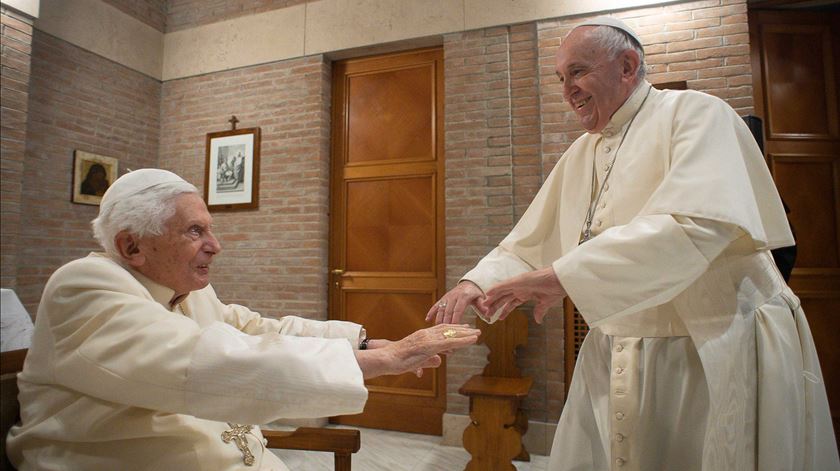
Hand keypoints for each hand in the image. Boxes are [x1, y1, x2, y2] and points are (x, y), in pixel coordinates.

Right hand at [355, 324, 479, 378]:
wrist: (386, 358)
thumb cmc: (397, 361)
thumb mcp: (417, 361)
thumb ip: (428, 360)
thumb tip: (439, 361)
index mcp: (422, 336)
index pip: (440, 330)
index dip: (453, 329)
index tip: (463, 328)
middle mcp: (426, 334)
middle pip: (448, 329)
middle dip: (462, 329)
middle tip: (474, 329)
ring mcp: (428, 339)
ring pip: (451, 334)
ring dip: (466, 333)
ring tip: (477, 333)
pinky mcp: (431, 345)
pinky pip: (451, 342)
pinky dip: (464, 340)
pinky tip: (473, 339)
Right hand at [425, 281, 485, 324]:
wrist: (469, 284)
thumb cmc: (476, 294)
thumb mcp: (481, 299)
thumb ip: (483, 306)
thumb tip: (489, 314)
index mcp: (463, 297)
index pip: (458, 309)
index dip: (455, 319)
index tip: (454, 328)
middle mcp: (453, 296)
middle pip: (448, 311)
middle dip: (446, 322)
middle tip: (444, 334)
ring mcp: (447, 297)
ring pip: (440, 309)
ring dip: (438, 319)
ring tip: (436, 330)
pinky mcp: (442, 299)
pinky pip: (435, 306)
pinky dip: (431, 312)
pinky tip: (427, 320)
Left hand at [479, 267, 566, 323]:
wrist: (561, 281)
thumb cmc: (556, 289)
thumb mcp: (545, 304)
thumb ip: (539, 311)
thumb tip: (538, 320)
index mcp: (526, 293)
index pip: (512, 303)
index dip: (504, 310)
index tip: (498, 318)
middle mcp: (520, 289)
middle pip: (504, 298)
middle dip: (495, 306)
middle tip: (487, 314)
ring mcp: (519, 284)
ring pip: (501, 292)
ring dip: (492, 298)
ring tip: (484, 305)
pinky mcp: (518, 281)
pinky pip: (504, 285)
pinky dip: (495, 289)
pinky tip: (488, 293)